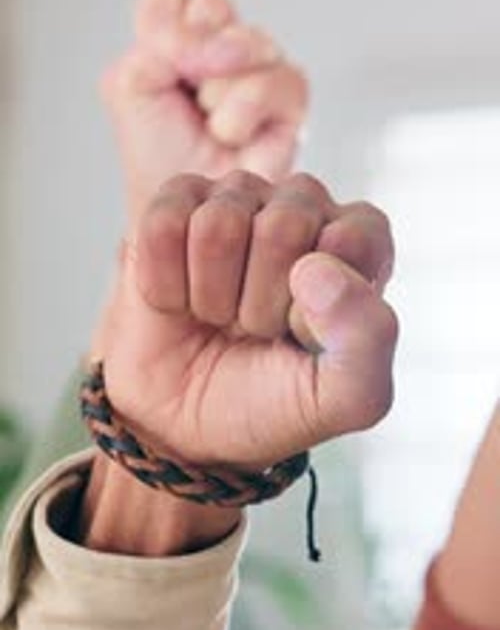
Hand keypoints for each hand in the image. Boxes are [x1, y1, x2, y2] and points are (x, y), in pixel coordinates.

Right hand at [100, 172, 397, 470]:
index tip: (303, 337)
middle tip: (255, 330)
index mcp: (358, 242)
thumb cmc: (272, 402)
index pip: (351, 238)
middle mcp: (302, 207)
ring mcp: (235, 200)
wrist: (186, 429)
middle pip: (283, 226)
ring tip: (219, 318)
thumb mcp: (343, 398)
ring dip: (211, 296)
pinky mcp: (173, 206)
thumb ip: (368, 337)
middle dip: (260, 303)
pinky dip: (164, 285)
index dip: (318, 304)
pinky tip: (180, 302)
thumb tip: (317, 268)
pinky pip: (163, 225)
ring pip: (218, 224)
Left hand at [102, 0, 307, 222]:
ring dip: (219, 90)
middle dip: (193, 59)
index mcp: (178, 42)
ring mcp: (260, 72)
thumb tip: (219, 40)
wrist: (186, 217)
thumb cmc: (159, 158)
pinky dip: (246, 108)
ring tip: (211, 127)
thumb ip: (160, 39)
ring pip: (250, 42)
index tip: (160, 76)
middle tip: (188, 103)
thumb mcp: (131, 85)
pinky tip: (234, 136)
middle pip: (214, 9)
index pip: (172, 0)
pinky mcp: (292, 103)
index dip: (165, 32)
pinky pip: (281, 78)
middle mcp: (222, 50)